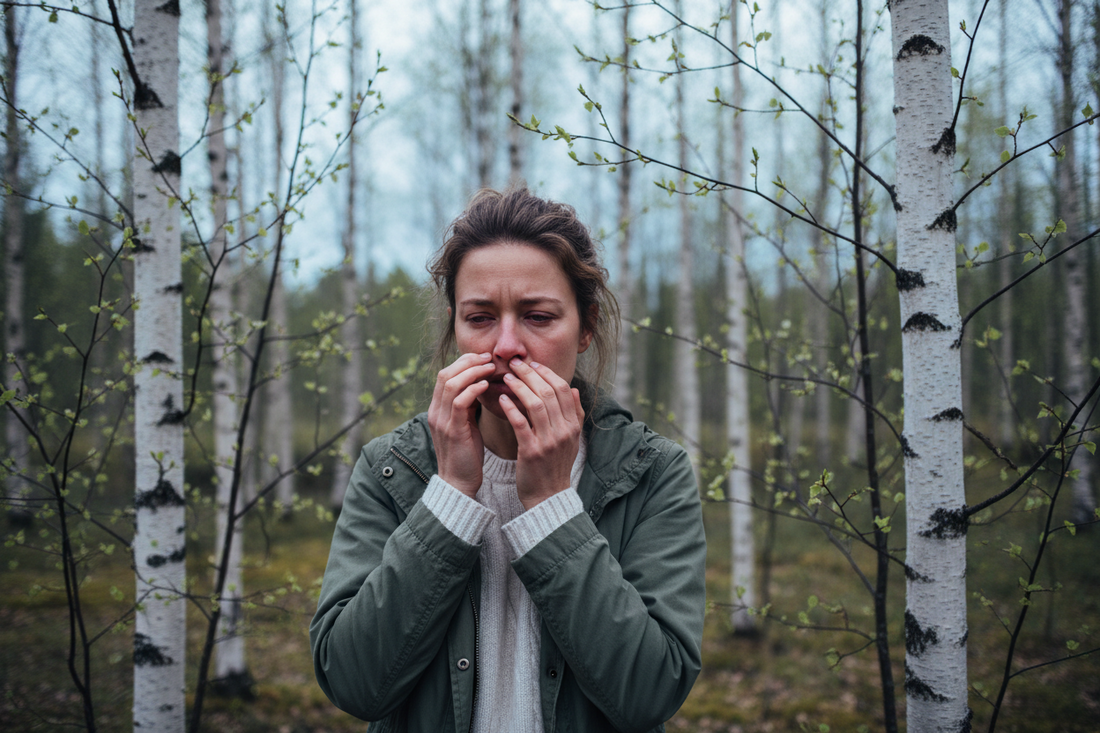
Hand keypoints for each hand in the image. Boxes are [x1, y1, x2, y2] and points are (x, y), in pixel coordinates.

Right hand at [427, 352, 495, 497]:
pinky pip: (459, 402)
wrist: (459, 483)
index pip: (445, 375)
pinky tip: (487, 385)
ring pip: (450, 384)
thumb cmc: (466, 454)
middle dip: (467, 362)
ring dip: (472, 372)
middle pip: (445, 374)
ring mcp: (442, 421)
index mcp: (437, 409)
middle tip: (488, 357)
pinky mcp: (452, 431)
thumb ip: (468, 405)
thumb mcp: (466, 424)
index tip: (482, 357)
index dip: (463, 362)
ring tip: (490, 368)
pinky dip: (473, 390)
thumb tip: (480, 384)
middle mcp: (435, 412)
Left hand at [498, 358, 584, 509]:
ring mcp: (548, 442)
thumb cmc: (555, 466)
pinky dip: (511, 408)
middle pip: (548, 392)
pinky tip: (502, 399)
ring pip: (535, 404)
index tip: (532, 363)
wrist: (547, 497)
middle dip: (530, 374)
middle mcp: (564, 431)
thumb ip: (575, 414)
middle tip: (515, 363)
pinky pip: (521, 423)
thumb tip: (574, 389)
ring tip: (506, 377)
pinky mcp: (531, 452)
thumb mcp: (572, 440)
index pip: (563, 389)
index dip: (547, 373)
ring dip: (519, 386)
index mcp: (573, 426)